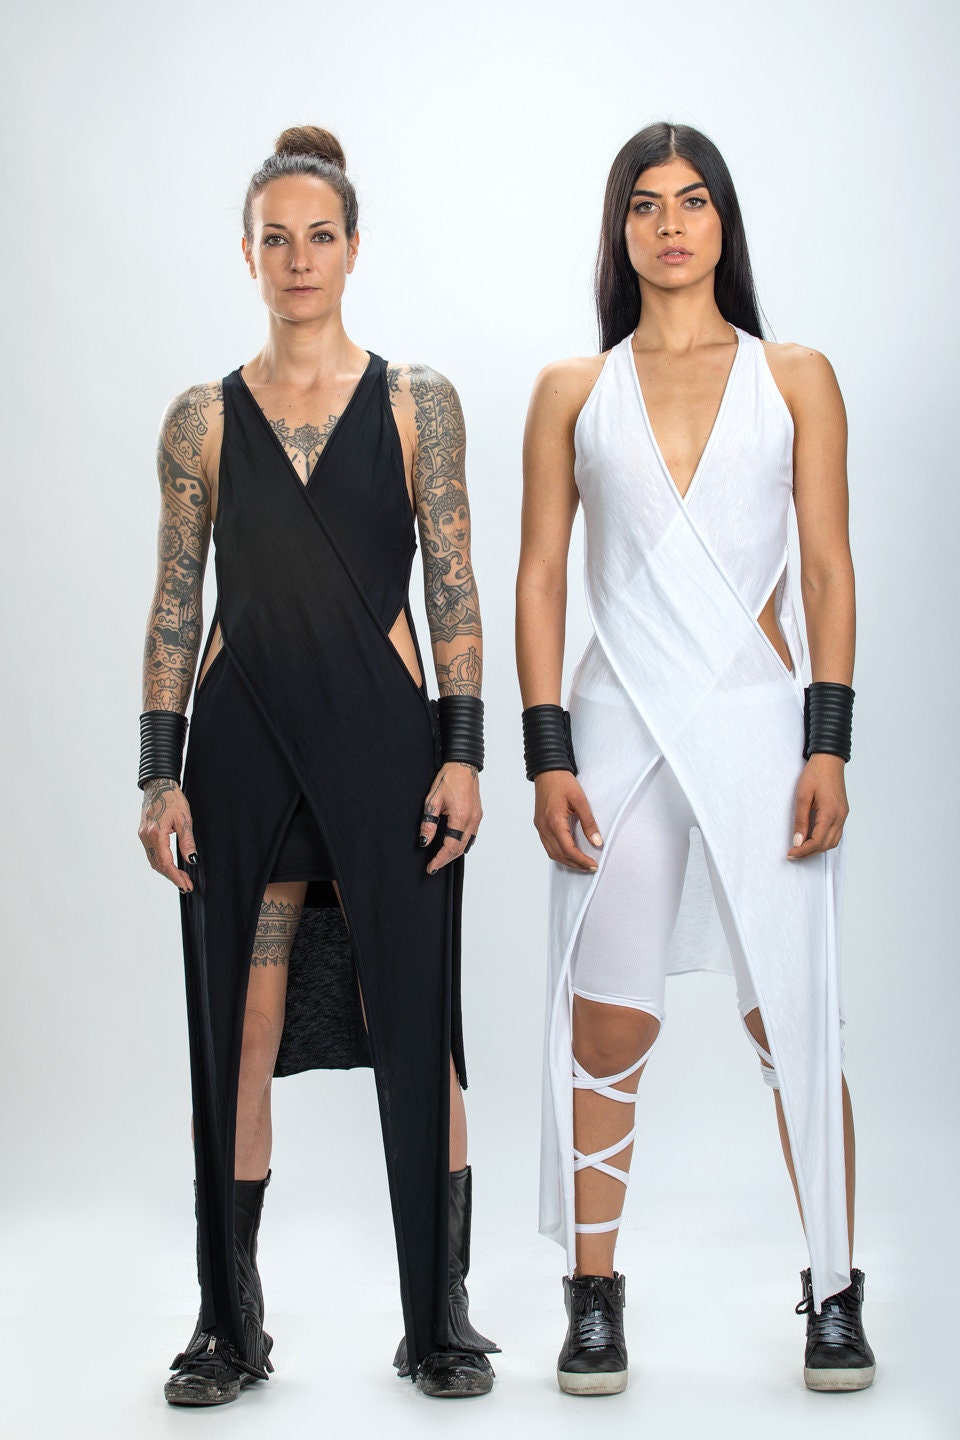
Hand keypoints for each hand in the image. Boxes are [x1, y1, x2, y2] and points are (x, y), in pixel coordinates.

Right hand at [139, 778, 197, 892]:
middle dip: (172, 877)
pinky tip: (171, 866)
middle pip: (158, 865)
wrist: (158, 785)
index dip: (176, 876)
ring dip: (166, 871)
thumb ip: (187, 841)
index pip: (165, 863)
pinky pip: (151, 853)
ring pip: (153, 860)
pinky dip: (161, 862)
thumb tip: (192, 860)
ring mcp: (142, 835)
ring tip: (181, 879)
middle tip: (186, 886)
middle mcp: (146, 837)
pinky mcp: (143, 833)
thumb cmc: (172, 799)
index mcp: (155, 834)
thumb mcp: (184, 819)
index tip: (186, 885)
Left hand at [419, 763, 481, 874]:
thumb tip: (425, 842)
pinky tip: (454, 844)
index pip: (450, 846)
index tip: (431, 867)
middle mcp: (472, 820)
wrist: (463, 765)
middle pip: (459, 849)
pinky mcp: (478, 815)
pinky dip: (462, 843)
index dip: (440, 859)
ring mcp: (477, 818)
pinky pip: (471, 835)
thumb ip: (429, 824)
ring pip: (467, 844)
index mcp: (461, 817)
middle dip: (446, 859)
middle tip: (433, 866)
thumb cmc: (448, 779)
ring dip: (454, 853)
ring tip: (441, 858)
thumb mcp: (432, 801)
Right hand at [534, 771, 602, 872]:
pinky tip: (569, 852)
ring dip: (566, 860)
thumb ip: (589, 823)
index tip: (593, 864)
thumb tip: (597, 842)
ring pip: (551, 852)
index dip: (581, 860)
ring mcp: (540, 827)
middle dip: (575, 864)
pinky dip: (559, 853)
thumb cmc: (563, 782)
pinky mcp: (539, 824)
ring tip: (581, 863)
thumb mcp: (581, 801)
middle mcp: (544, 827)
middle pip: (559, 855)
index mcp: (554, 822)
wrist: (547, 771)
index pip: (568, 849)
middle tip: (590, 867)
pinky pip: (547, 845)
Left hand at [787, 754, 848, 859]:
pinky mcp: (842, 812)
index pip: (817, 841)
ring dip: (817, 848)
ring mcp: (843, 815)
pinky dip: (824, 840)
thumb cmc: (815, 774)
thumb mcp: (802, 796)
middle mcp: (840, 817)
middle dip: (809, 853)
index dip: (803, 851)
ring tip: (801, 849)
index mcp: (830, 813)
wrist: (829, 760)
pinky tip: (812, 839)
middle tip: (793, 854)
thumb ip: (801, 820)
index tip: (790, 853)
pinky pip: (836, 833)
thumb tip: (798, 840)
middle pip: (826, 845)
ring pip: (833, 841)